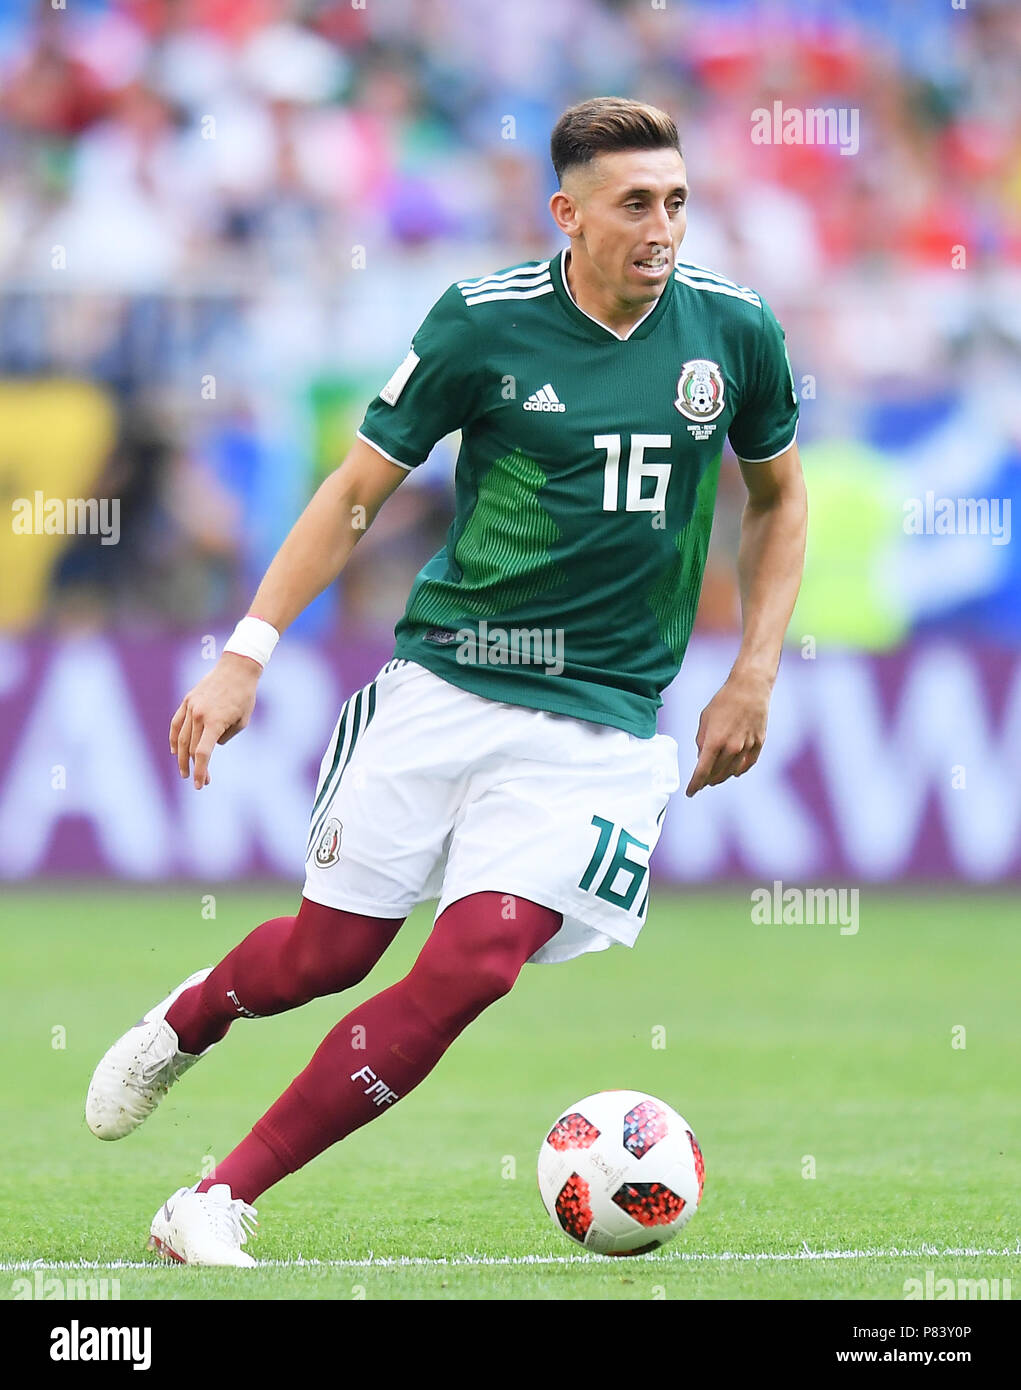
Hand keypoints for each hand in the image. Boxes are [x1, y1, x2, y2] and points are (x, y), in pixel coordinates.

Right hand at [169, 654, 260, 788]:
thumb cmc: (244, 697)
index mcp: (214, 722)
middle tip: (203, 781)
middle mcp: (199, 715)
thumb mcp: (241, 722)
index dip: (201, 771)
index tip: (200, 785)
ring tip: (185, 771)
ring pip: (181, 738)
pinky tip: (174, 751)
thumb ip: (224, 737)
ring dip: (182, 758)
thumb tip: (211, 745)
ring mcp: (191, 707)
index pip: (203, 753)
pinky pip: (176, 723)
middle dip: (197, 768)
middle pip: (192, 748)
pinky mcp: (187, 701)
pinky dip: (173, 738)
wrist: (237, 669)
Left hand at [685, 667, 771, 796]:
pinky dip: (739, 770)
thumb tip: (702, 758)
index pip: (702, 771)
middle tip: (702, 782)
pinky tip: (734, 771)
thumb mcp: (705, 719)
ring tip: (715, 778)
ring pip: (733, 772)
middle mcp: (732, 747)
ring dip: (722, 776)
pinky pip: (748, 764)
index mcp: (714, 741)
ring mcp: (747, 746)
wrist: (750, 688)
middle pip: (717, 774)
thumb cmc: (724, 701)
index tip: (690, 792)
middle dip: (707, 780)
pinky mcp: (759, 743)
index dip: (695, 785)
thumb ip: (702, 741)